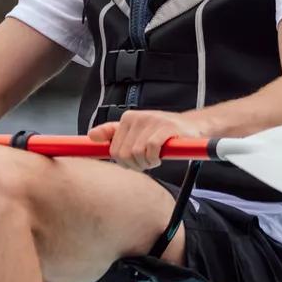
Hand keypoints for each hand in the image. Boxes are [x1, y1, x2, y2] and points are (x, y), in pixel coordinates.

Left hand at [88, 109, 205, 170]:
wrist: (191, 127)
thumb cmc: (161, 133)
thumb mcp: (135, 132)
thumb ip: (113, 134)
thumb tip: (91, 135)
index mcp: (127, 119)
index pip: (114, 150)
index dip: (124, 162)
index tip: (133, 162)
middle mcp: (137, 117)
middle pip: (124, 154)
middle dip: (135, 164)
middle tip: (146, 162)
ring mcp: (152, 121)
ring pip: (137, 153)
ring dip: (146, 163)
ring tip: (154, 159)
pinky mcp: (166, 127)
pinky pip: (151, 150)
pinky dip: (155, 158)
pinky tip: (160, 157)